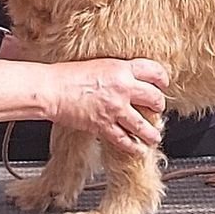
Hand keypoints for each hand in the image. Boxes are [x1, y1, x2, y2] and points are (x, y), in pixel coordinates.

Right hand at [46, 58, 168, 154]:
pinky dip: (134, 147)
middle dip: (159, 105)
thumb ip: (119, 72)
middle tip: (158, 109)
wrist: (52, 88)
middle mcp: (123, 88)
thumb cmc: (69, 74)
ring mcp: (115, 108)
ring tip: (155, 136)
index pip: (154, 71)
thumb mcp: (100, 64)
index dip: (162, 79)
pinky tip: (139, 149)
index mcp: (122, 68)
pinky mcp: (104, 125)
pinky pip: (125, 140)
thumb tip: (131, 80)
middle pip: (154, 98)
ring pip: (144, 125)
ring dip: (152, 132)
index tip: (162, 85)